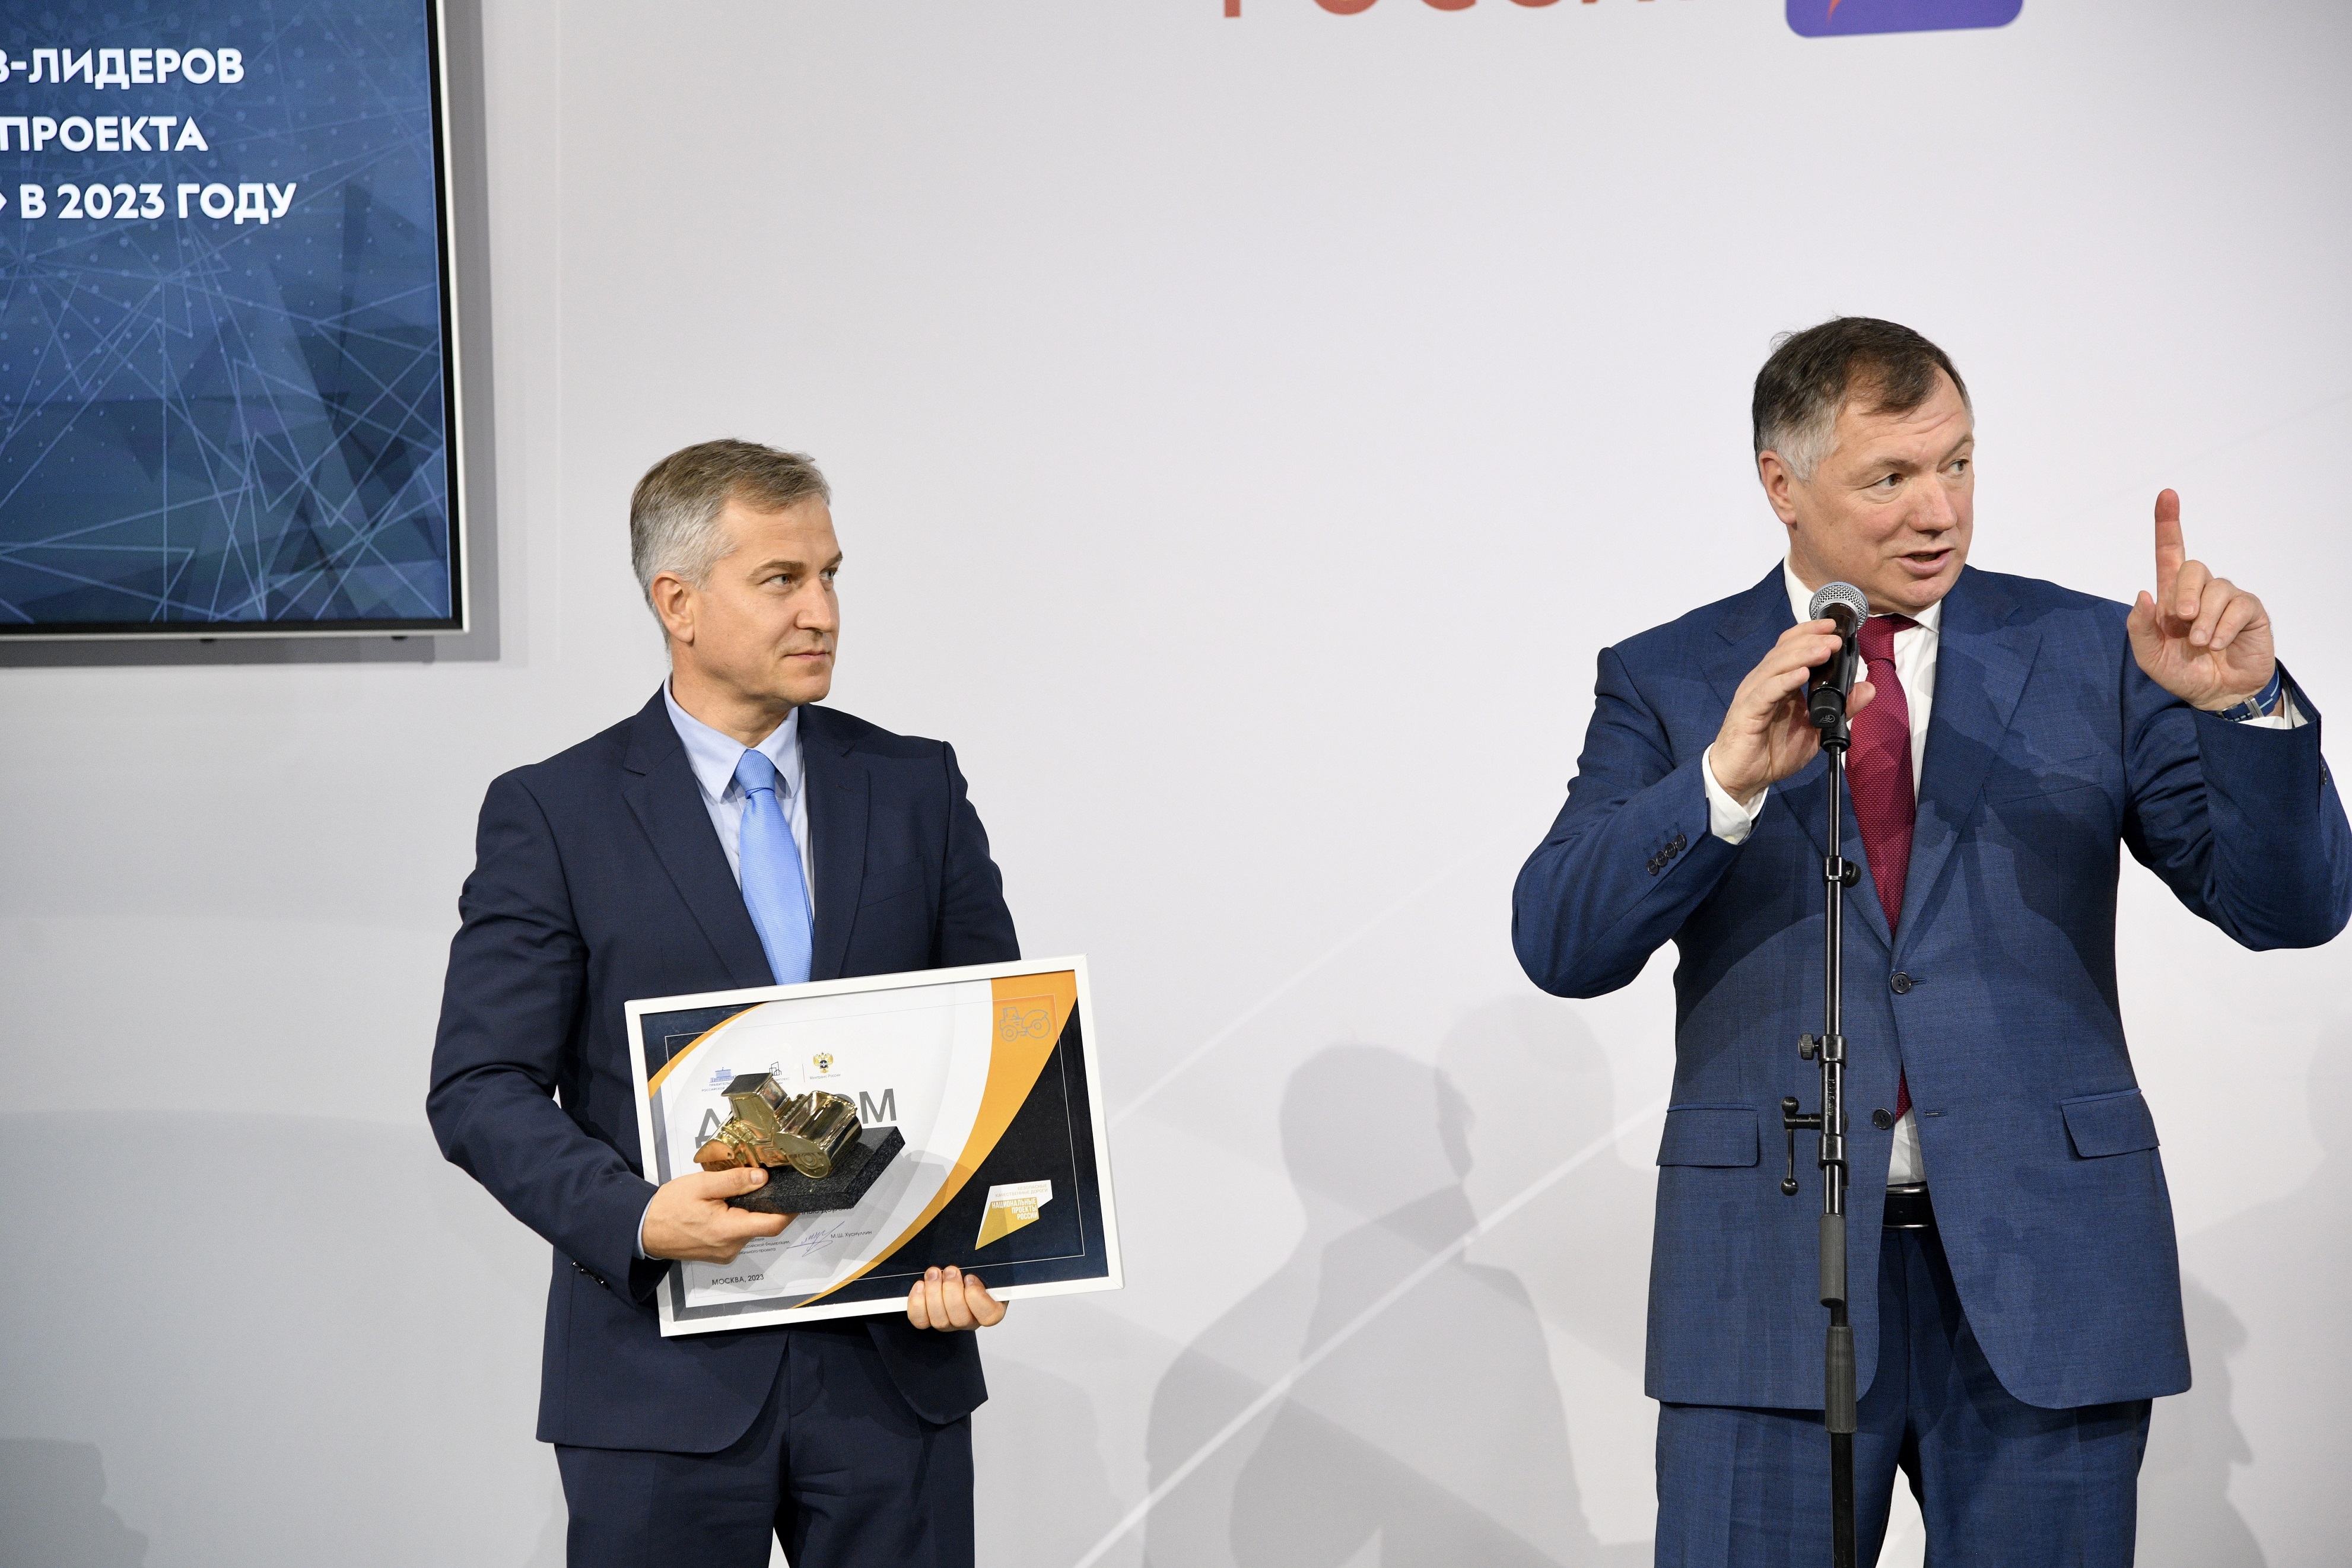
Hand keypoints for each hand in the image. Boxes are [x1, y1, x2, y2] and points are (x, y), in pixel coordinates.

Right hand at [640, 1166, 792, 1263]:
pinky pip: (736, 1235)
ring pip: (749, 1229)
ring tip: (729, 1193)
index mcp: (728, 1230)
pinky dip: (735, 1220)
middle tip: (755, 1181)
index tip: (795, 1193)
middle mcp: (730, 1247)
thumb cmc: (669, 1207)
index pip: (773, 1225)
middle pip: (762, 1225)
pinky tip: (721, 1207)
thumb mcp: (702, 1185)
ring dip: (747, 1212)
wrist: (644, 1230)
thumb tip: (762, 1177)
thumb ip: (734, 1181)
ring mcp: (724, 1254)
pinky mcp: (718, 1254)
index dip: (789, 1209)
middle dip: (763, 1204)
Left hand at [906, 1265, 1005, 1330]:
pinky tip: (920, 1285)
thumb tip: (982, 1251)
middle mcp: (970, 1320)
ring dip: (934, 1293)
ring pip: (939, 1320)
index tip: (970, 1278)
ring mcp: (949, 1323)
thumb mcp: (984, 1264)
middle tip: (950, 1270)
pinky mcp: (929, 1320)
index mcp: (990, 1308)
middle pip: (961, 1318)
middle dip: (952, 1290)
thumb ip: (984, 1265)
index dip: (977, 1298)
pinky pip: (920, 1320)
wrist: (954, 1270)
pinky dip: (918, 1303)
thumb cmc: (973, 1268)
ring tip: (933, 1273)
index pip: (989, 1316)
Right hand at [1706, 620, 1878, 804]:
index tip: (1835, 627)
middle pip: (1785, 650)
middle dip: (1812, 640)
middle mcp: (1764, 682)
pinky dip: (1785, 681)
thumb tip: (1868, 687)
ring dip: (1802, 655)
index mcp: (1779, 682)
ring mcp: (1754, 694)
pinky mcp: (1747, 711)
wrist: (1742, 778)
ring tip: (1824, 650)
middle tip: (1835, 638)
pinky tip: (1801, 675)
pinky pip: (1766, 691)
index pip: (1792, 646)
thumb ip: (1842, 707)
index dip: (1811, 632)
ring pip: (1776, 665)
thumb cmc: (1772, 752)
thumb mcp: (1817, 729)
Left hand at [2127, 489, 2275, 711]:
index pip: (2170, 552)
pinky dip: (2224, 628)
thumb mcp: (2149, 655)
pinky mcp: (2250, 611)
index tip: (2167, 494)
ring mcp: (2227, 599)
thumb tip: (2143, 593)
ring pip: (2215, 588)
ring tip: (2202, 643)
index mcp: (2172, 596)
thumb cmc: (2181, 671)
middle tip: (2181, 621)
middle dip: (2184, 593)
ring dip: (2204, 619)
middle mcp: (2200, 592)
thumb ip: (2139, 627)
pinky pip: (2238, 607)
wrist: (2216, 695)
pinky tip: (2220, 644)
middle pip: (2192, 567)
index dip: (2168, 523)